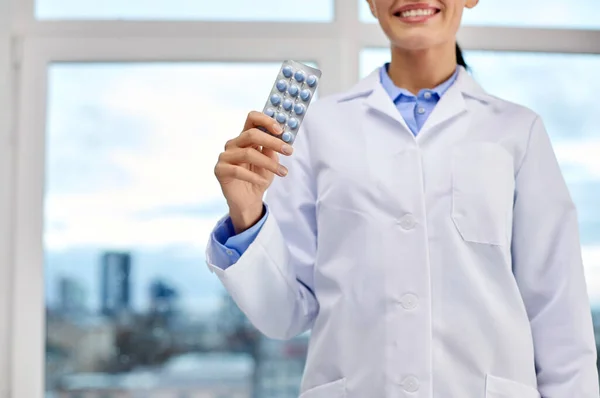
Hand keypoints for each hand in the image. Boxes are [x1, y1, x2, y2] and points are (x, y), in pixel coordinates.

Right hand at [214, 111, 293, 233]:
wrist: (248, 201)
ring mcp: (225, 156)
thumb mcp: (270, 161)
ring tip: (282, 172)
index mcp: (245, 137)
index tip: (281, 130)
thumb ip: (272, 148)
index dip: (266, 120)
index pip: (252, 119)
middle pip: (251, 134)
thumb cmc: (258, 178)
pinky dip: (254, 177)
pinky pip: (238, 171)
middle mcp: (233, 144)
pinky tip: (263, 182)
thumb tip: (282, 137)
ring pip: (248, 153)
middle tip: (289, 151)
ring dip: (269, 163)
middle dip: (273, 142)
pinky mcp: (220, 170)